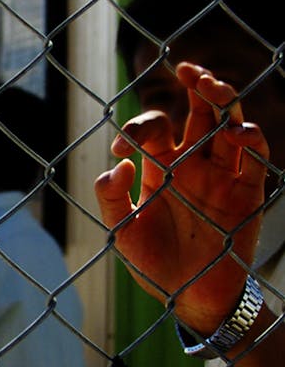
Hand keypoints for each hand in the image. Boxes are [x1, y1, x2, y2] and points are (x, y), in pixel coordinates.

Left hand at [94, 62, 269, 333]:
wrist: (187, 297)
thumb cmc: (150, 262)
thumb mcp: (121, 231)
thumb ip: (110, 198)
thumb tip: (118, 163)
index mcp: (160, 166)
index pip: (155, 128)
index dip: (139, 127)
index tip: (123, 147)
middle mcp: (192, 163)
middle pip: (200, 112)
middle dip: (196, 86)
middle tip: (186, 69)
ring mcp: (221, 175)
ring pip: (229, 124)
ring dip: (224, 99)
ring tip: (210, 85)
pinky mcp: (247, 193)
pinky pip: (255, 158)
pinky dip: (250, 139)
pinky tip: (236, 131)